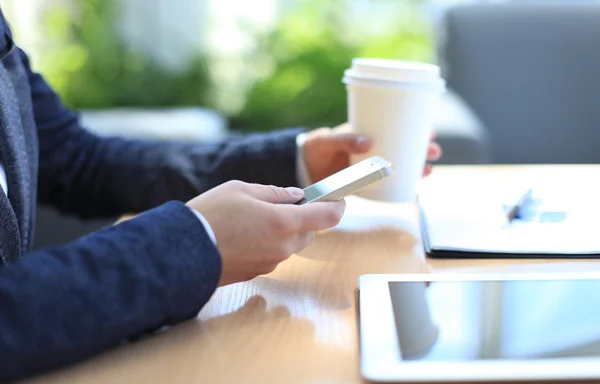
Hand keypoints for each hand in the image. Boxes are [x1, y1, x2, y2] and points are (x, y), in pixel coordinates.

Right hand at [187, 181, 345, 285]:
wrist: (182, 251)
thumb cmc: (211, 215)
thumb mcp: (242, 189)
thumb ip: (274, 193)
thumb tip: (294, 197)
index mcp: (284, 223)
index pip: (326, 217)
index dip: (337, 206)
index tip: (339, 199)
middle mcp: (283, 247)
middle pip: (309, 232)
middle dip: (302, 217)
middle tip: (282, 203)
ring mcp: (271, 262)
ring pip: (290, 243)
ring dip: (283, 230)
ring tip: (255, 217)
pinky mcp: (257, 273)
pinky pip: (273, 254)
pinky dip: (268, 242)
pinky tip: (245, 233)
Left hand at [302, 123, 441, 182]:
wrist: (301, 169)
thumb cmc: (314, 148)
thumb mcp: (327, 139)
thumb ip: (344, 139)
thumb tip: (369, 142)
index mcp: (367, 134)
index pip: (396, 127)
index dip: (416, 127)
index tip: (430, 128)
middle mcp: (373, 150)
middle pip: (404, 147)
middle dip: (422, 148)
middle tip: (434, 150)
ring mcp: (370, 168)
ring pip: (400, 166)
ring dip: (416, 167)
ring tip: (427, 170)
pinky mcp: (365, 184)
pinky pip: (387, 186)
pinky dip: (401, 187)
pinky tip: (413, 190)